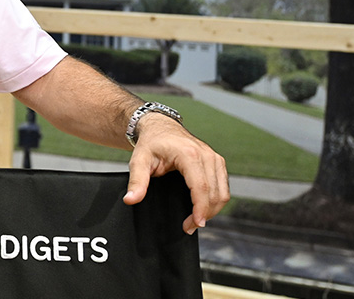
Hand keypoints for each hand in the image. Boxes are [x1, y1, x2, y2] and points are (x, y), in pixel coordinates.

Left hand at [122, 114, 228, 234]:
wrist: (159, 127)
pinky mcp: (217, 162)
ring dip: (212, 210)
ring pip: (223, 192)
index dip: (200, 208)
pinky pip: (223, 186)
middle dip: (205, 214)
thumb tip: (131, 199)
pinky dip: (216, 200)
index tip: (195, 223)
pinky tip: (203, 208)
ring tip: (195, 220)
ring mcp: (214, 158)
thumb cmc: (151, 142)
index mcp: (189, 154)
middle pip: (214, 193)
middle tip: (189, 226)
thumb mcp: (139, 161)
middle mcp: (206, 155)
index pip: (201, 187)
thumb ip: (136, 181)